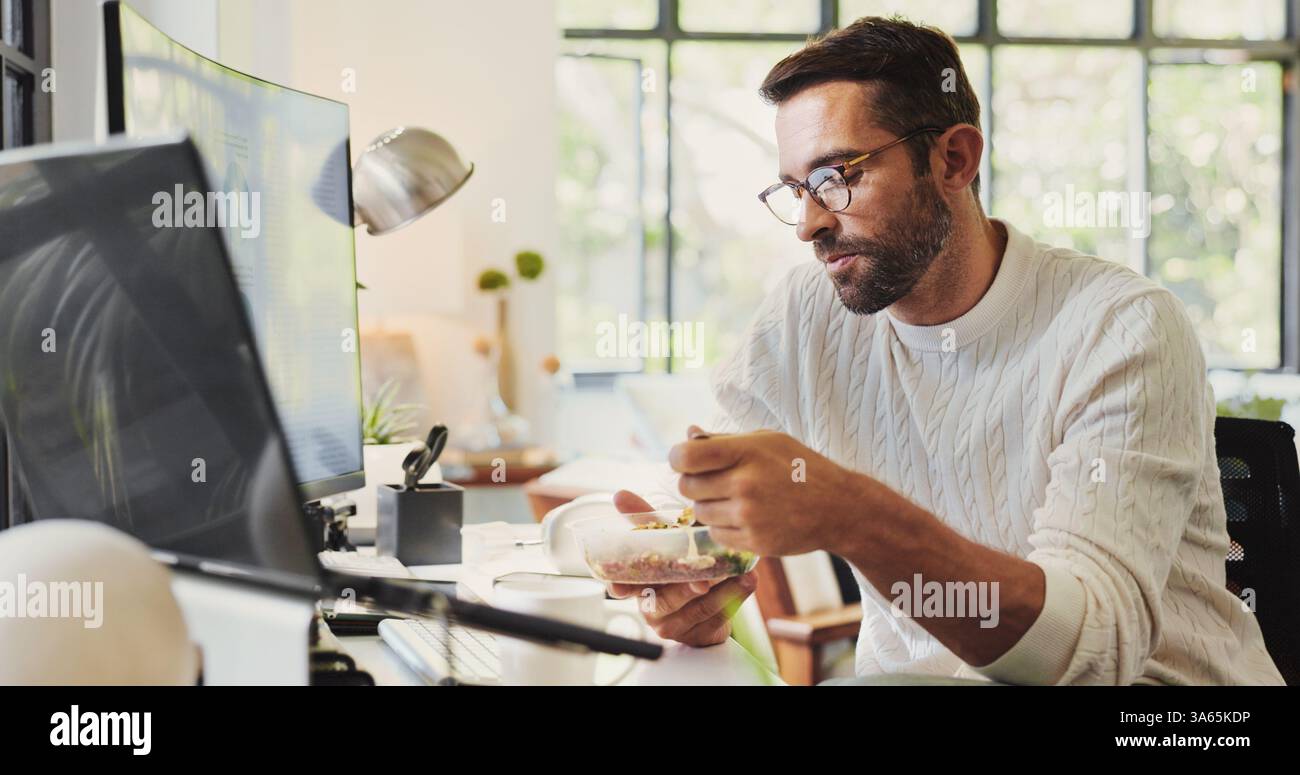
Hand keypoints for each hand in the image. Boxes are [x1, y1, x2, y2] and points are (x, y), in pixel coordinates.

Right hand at [606, 490, 757, 646]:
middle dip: (686, 588)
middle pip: (666, 600)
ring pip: (697, 608)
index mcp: (640, 585)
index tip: (621, 589)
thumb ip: (646, 519)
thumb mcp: (667, 540)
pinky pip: (718, 618)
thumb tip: (620, 494)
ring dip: (722, 590)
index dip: (620, 587)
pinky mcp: (698, 635)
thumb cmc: (683, 564)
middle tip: (703, 579)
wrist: (711, 601)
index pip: (622, 587)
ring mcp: (674, 625)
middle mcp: (652, 608)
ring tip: (740, 575)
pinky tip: (747, 582)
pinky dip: (736, 598)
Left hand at [671, 425, 869, 556]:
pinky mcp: (754, 542)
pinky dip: (724, 527)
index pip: (685, 457)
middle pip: (687, 487)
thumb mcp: (767, 441)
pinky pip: (716, 535)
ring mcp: (749, 516)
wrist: (839, 508)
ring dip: (709, 507)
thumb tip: (689, 434)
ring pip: (699, 513)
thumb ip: (725, 440)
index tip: (688, 461)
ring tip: (734, 499)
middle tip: (715, 481)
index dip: (679, 459)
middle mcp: (745, 484)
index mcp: (746, 452)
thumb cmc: (800, 467)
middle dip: (695, 484)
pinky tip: (745, 517)